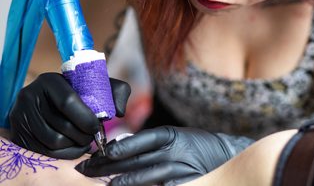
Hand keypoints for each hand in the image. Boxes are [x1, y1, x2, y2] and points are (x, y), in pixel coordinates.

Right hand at [9, 72, 130, 158]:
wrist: (51, 99)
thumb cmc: (80, 91)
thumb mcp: (98, 84)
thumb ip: (116, 91)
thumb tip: (118, 111)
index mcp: (50, 80)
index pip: (68, 101)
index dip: (86, 118)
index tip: (97, 127)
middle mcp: (30, 96)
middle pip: (62, 125)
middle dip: (84, 135)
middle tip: (93, 136)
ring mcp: (21, 115)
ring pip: (54, 141)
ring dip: (75, 145)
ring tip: (85, 140)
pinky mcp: (18, 133)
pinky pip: (45, 152)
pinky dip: (65, 154)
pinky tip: (74, 147)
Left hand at [75, 126, 254, 185]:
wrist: (224, 154)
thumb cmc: (193, 145)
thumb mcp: (174, 137)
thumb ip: (148, 143)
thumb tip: (117, 149)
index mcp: (169, 135)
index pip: (140, 141)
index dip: (118, 148)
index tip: (98, 154)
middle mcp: (174, 151)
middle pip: (137, 160)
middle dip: (109, 167)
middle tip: (87, 171)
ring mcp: (182, 169)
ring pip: (148, 177)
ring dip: (124, 182)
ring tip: (106, 185)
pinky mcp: (188, 182)